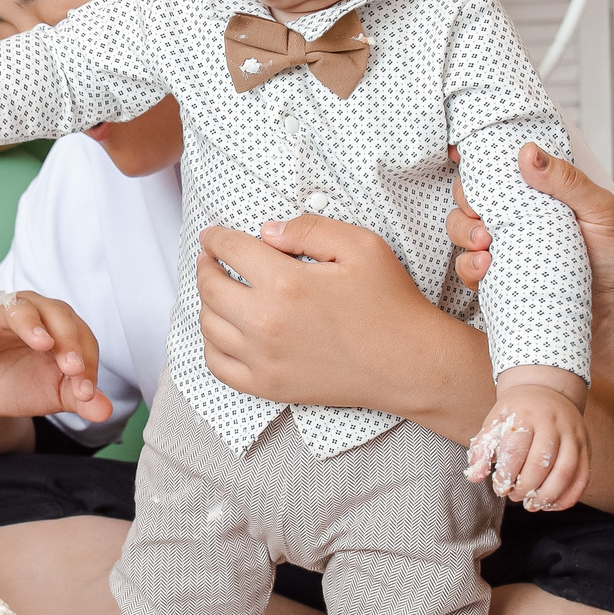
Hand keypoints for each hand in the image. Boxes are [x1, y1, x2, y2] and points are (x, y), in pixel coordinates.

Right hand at [0, 290, 112, 423]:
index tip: (86, 393)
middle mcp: (31, 311)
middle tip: (73, 367)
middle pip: (55, 313)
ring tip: (42, 344)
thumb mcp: (53, 393)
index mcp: (58, 324)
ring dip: (31, 326)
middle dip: (67, 339)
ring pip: (16, 309)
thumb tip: (104, 411)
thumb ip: (79, 398)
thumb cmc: (19, 382)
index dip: (87, 362)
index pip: (80, 335)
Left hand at [194, 215, 443, 410]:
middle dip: (205, 267)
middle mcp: (266, 322)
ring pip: (209, 325)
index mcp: (286, 283)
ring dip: (206, 302)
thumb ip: (309, 229)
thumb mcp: (361, 246)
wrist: (408, 363)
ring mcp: (264, 359)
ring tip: (217, 291)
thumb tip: (267, 232)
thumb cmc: (390, 304)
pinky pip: (219, 366)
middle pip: (211, 287)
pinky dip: (211, 345)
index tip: (212, 236)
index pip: (230, 250)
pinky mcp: (269, 386)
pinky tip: (221, 331)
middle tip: (209, 259)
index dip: (216, 238)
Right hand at [450, 144, 613, 302]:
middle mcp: (515, 217)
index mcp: (536, 192)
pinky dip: (470, 267)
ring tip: (485, 245)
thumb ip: (565, 180)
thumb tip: (528, 153)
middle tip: (483, 217)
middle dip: (466, 203)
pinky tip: (486, 268)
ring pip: (461, 231)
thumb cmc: (613, 254)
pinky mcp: (499, 278)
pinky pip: (468, 269)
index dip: (475, 163)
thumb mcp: (598, 208)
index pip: (497, 170)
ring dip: (464, 233)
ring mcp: (504, 247)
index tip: (461, 156)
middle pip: (470, 198)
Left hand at [466, 377, 589, 512]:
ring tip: (532, 504)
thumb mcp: (495, 422)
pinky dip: (568, 496)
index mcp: (526, 414)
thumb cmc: (517, 412)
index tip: (500, 486)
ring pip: (565, 472)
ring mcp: (573, 435)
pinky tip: (551, 504)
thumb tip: (475, 476)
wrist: (547, 390)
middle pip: (541, 463)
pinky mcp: (586, 446)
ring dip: (547, 495)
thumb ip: (482, 449)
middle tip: (514, 495)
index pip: (515, 450)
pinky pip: (583, 476)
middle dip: (525, 487)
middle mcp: (553, 423)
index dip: (506, 475)